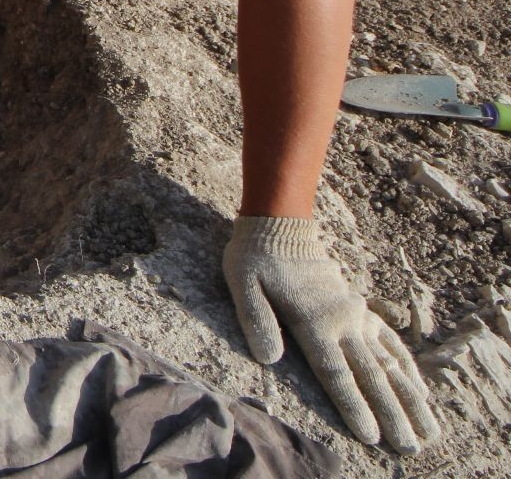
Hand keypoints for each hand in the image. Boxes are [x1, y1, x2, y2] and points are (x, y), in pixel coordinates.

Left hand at [224, 216, 440, 453]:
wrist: (281, 225)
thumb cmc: (255, 258)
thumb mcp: (243, 285)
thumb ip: (257, 321)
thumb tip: (269, 359)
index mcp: (314, 321)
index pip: (336, 373)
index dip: (354, 406)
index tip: (372, 436)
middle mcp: (343, 321)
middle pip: (372, 376)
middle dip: (392, 414)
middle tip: (411, 447)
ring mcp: (356, 315)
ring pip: (389, 363)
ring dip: (411, 397)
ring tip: (429, 428)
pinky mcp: (360, 309)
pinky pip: (391, 341)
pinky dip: (408, 367)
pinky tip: (421, 389)